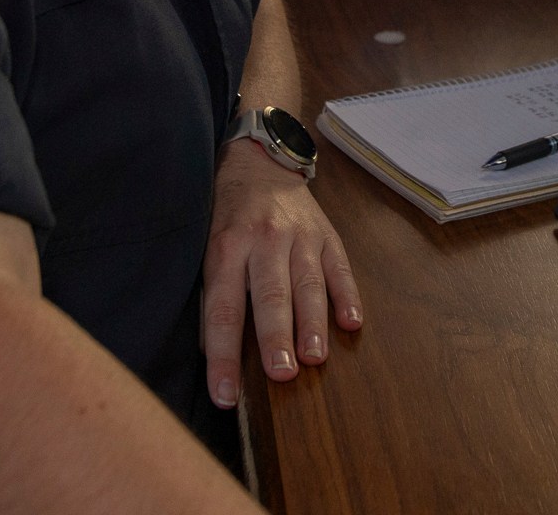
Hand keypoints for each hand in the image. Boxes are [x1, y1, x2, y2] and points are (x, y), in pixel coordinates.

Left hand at [201, 138, 361, 408]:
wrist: (261, 161)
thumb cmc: (227, 215)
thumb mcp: (205, 245)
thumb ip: (213, 293)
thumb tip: (213, 351)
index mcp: (227, 247)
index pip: (224, 309)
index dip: (224, 355)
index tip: (225, 396)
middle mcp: (265, 240)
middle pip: (270, 295)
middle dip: (276, 337)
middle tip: (281, 373)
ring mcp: (300, 235)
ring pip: (308, 283)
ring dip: (312, 322)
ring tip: (315, 357)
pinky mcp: (327, 234)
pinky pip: (340, 267)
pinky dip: (347, 295)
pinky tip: (352, 322)